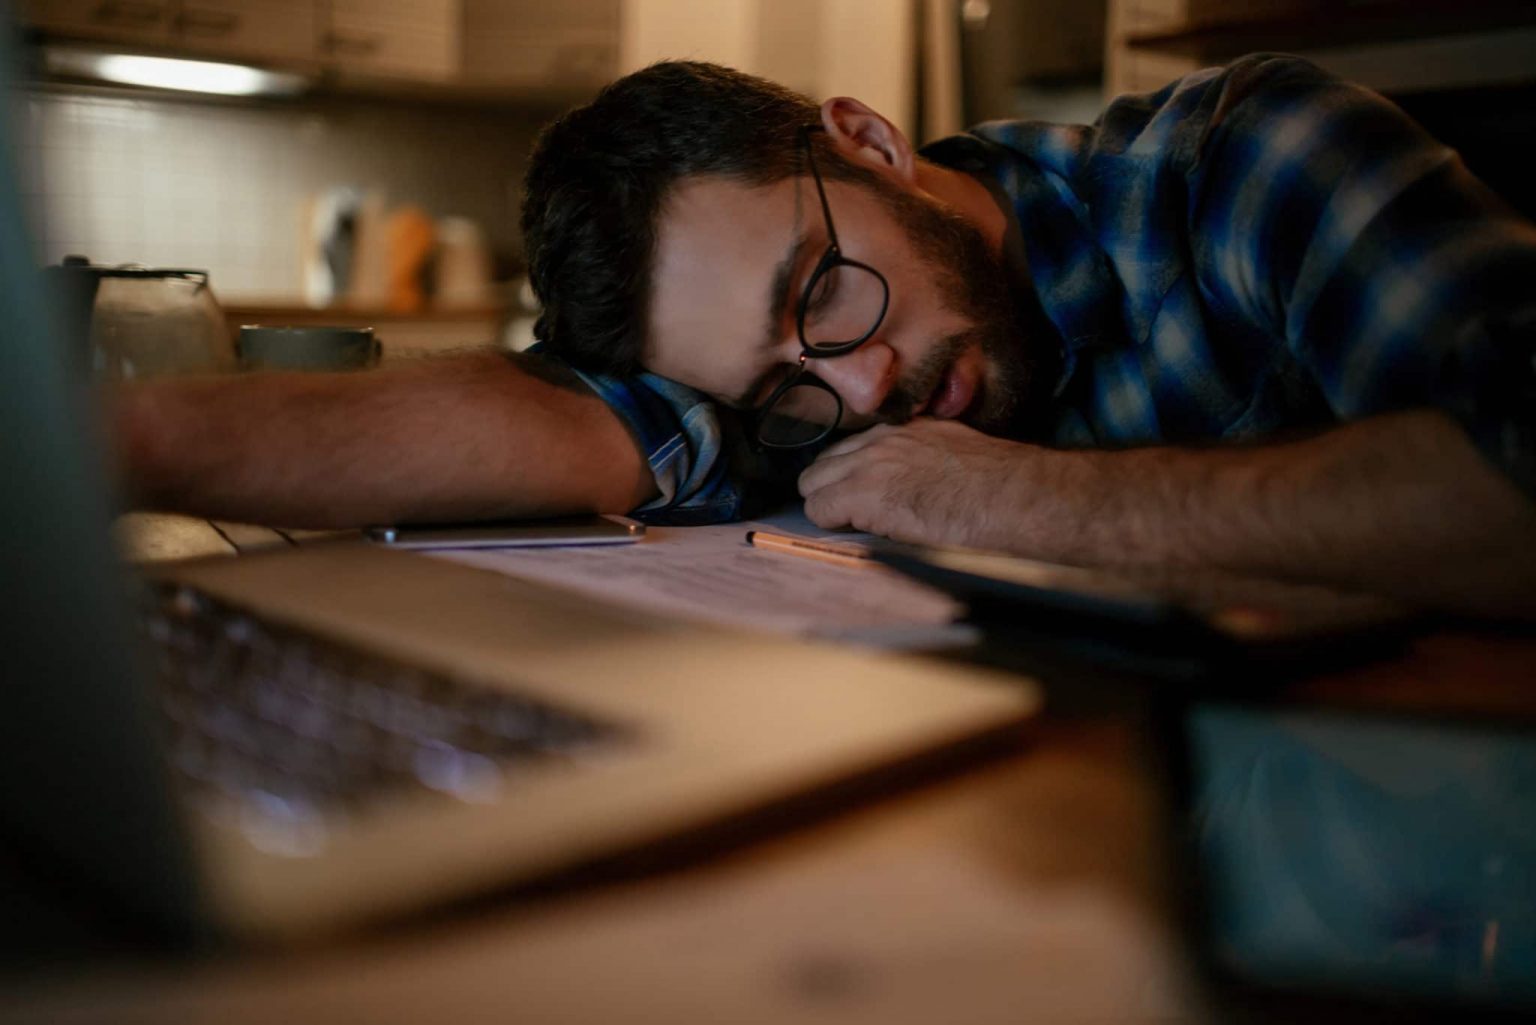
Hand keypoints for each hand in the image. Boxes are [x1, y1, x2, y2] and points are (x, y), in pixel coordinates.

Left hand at [798, 418, 1038, 547]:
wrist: (1012, 495)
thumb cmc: (1002, 487)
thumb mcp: (959, 453)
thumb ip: (926, 458)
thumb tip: (913, 482)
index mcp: (907, 428)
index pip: (854, 447)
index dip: (855, 476)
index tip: (869, 497)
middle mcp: (882, 438)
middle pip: (825, 462)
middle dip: (833, 490)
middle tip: (855, 517)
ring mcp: (869, 462)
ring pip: (813, 483)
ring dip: (830, 507)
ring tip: (858, 528)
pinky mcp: (862, 492)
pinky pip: (819, 509)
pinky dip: (832, 525)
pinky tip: (861, 534)